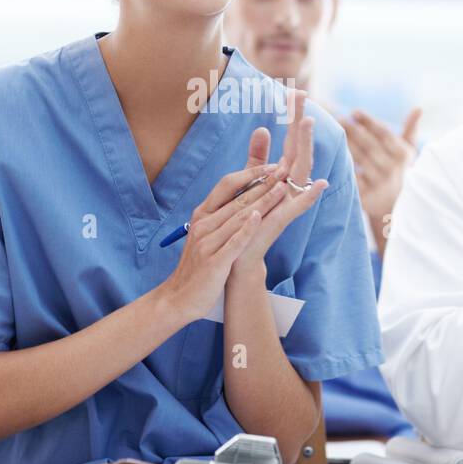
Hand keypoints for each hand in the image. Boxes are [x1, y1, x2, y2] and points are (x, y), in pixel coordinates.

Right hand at [157, 162, 285, 323]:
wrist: (179, 298)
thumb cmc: (198, 266)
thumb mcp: (207, 236)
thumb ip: (222, 217)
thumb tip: (244, 200)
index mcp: (203, 215)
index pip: (227, 186)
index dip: (251, 173)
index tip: (272, 165)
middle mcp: (204, 225)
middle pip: (237, 198)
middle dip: (263, 182)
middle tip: (284, 169)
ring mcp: (208, 243)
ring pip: (238, 217)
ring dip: (261, 201)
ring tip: (281, 189)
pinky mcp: (214, 262)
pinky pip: (232, 242)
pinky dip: (245, 229)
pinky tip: (258, 218)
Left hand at [232, 89, 329, 273]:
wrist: (238, 256)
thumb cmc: (246, 220)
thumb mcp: (250, 183)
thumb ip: (258, 158)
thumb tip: (262, 128)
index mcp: (282, 176)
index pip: (291, 140)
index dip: (294, 117)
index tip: (297, 91)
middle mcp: (289, 187)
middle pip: (299, 149)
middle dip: (301, 122)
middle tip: (303, 94)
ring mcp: (288, 203)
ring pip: (301, 171)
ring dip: (306, 147)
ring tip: (308, 123)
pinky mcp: (282, 222)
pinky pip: (299, 207)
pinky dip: (310, 196)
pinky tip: (321, 183)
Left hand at [338, 106, 420, 242]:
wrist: (397, 206)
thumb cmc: (400, 171)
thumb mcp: (408, 152)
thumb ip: (410, 129)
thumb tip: (418, 108)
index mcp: (401, 154)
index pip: (383, 133)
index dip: (368, 121)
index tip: (354, 112)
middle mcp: (391, 168)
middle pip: (369, 144)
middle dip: (353, 130)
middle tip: (338, 118)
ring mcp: (379, 182)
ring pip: (359, 159)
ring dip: (345, 144)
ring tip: (333, 132)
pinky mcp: (367, 195)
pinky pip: (352, 176)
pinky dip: (342, 165)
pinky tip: (332, 155)